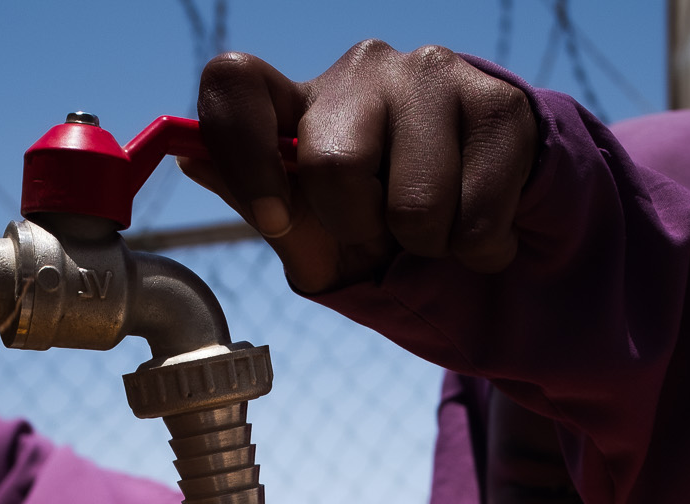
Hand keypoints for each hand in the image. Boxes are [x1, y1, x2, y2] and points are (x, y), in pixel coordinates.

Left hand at [181, 42, 537, 294]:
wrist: (483, 220)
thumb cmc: (385, 226)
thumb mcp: (317, 236)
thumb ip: (262, 205)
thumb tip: (192, 158)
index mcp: (300, 104)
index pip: (234, 84)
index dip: (242, 154)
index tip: (276, 217)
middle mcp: (360, 71)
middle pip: (334, 165)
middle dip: (362, 227)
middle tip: (384, 228)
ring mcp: (430, 74)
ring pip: (417, 205)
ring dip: (431, 245)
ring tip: (436, 225)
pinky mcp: (497, 103)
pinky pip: (478, 216)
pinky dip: (480, 246)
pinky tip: (479, 220)